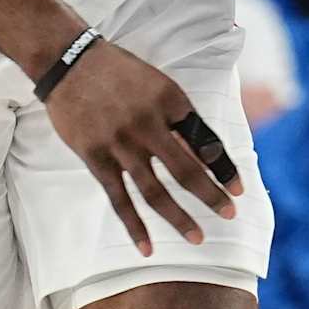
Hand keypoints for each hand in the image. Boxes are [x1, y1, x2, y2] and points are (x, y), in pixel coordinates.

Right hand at [42, 40, 240, 256]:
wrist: (69, 62)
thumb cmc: (120, 72)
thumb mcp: (158, 84)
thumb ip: (179, 117)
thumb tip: (203, 154)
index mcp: (170, 101)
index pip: (206, 141)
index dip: (224, 168)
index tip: (239, 190)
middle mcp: (148, 124)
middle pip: (185, 170)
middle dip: (210, 196)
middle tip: (229, 215)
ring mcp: (120, 144)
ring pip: (155, 191)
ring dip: (178, 218)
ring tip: (198, 237)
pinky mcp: (96, 158)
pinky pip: (119, 199)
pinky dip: (134, 226)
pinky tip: (148, 247)